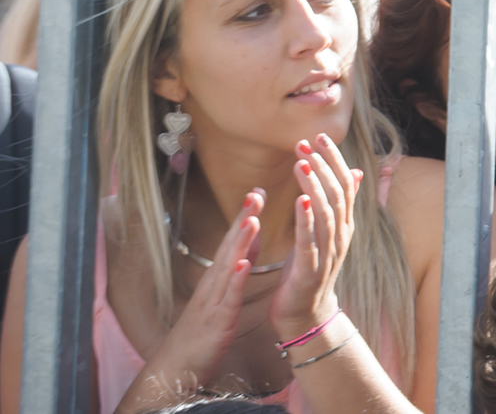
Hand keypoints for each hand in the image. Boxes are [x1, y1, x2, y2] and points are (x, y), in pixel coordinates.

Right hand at [143, 189, 262, 385]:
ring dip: (239, 243)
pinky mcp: (216, 322)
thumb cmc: (201, 330)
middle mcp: (213, 284)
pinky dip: (235, 281)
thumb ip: (237, 266)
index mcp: (217, 278)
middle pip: (229, 247)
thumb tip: (252, 238)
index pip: (232, 241)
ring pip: (228, 267)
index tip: (257, 191)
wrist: (177, 367)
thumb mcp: (222, 293)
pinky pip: (227, 299)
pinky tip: (244, 265)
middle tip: (256, 193)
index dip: (244, 216)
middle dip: (243, 219)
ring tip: (252, 219)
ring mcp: (213, 301)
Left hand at [269, 139, 359, 347]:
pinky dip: (306, 219)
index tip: (319, 136)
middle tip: (305, 142)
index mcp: (345, 225)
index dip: (333, 159)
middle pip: (337, 194)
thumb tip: (356, 172)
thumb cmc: (310, 270)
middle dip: (322, 165)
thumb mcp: (327, 233)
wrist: (305, 315)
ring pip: (326, 213)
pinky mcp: (310, 270)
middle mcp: (342, 236)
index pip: (345, 184)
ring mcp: (328, 253)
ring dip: (314, 185)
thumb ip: (339, 204)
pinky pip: (310, 241)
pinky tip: (299, 199)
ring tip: (301, 162)